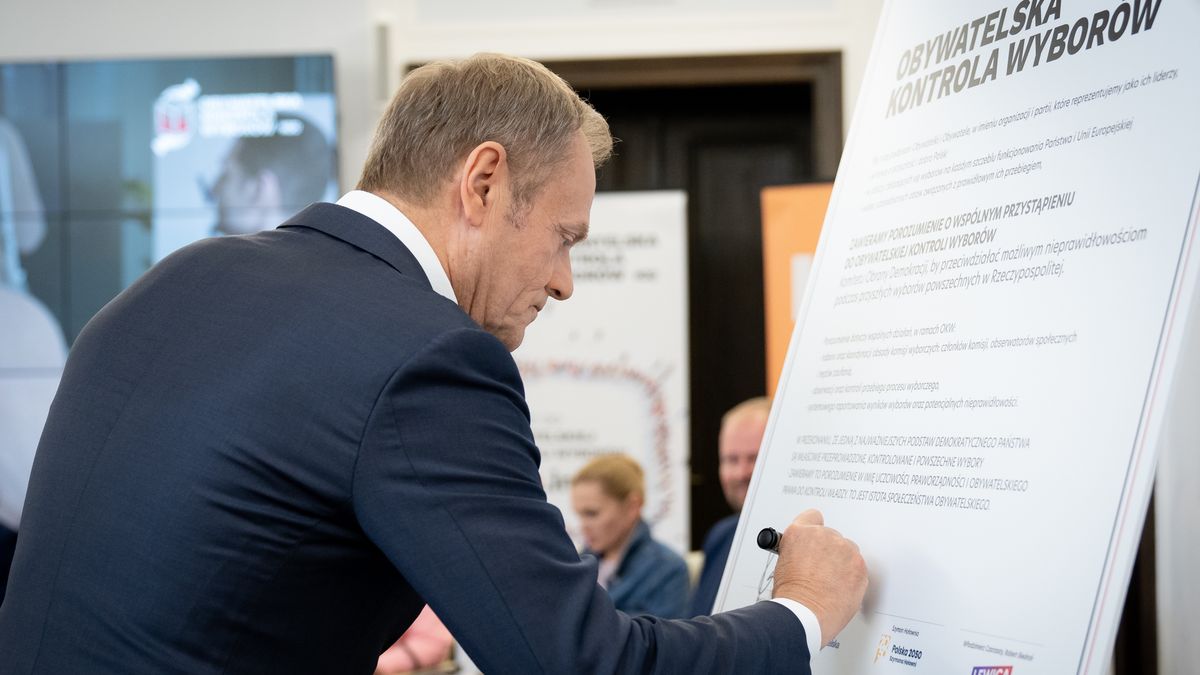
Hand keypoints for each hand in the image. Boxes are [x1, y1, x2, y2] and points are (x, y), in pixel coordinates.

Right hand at [771, 509, 867, 645]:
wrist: (805, 613)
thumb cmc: (792, 595)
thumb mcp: (783, 564)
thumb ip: (799, 551)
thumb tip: (806, 555)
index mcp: (799, 533)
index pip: (812, 517)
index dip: (814, 529)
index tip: (816, 539)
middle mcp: (823, 535)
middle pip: (832, 536)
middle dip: (829, 551)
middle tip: (821, 571)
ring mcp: (843, 549)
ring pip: (847, 551)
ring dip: (842, 563)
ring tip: (831, 583)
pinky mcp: (859, 565)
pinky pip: (858, 567)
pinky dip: (852, 576)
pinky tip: (840, 589)